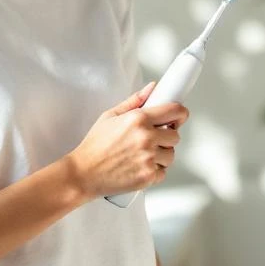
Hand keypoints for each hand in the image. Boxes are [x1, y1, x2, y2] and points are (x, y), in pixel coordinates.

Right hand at [66, 81, 189, 199]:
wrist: (83, 173)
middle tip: (151, 139)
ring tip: (142, 155)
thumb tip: (152, 88)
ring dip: (161, 155)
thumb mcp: (110, 116)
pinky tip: (139, 166)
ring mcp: (149, 158)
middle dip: (166, 137)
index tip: (178, 117)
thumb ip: (134, 101)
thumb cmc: (94, 146)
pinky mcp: (148, 176)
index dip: (180, 114)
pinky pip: (163, 172)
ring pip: (170, 155)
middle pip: (175, 136)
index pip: (175, 111)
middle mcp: (146, 138)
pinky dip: (154, 171)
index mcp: (139, 119)